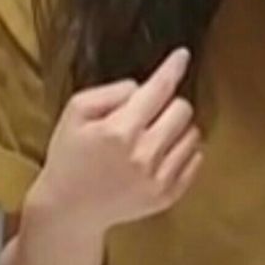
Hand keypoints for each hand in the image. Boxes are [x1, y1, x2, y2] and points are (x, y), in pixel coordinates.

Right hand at [36, 48, 203, 230]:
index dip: (172, 68)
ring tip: (152, 135)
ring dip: (177, 128)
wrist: (69, 210)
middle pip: (182, 109)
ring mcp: (158, 179)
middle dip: (167, 103)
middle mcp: (144, 155)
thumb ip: (111, 92)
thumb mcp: (75, 113)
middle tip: (147, 113)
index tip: (182, 55)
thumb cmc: (70, 156)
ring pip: (193, 134)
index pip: (159, 89)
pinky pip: (196, 160)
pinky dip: (183, 151)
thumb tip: (142, 88)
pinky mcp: (168, 196)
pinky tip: (161, 153)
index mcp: (119, 130)